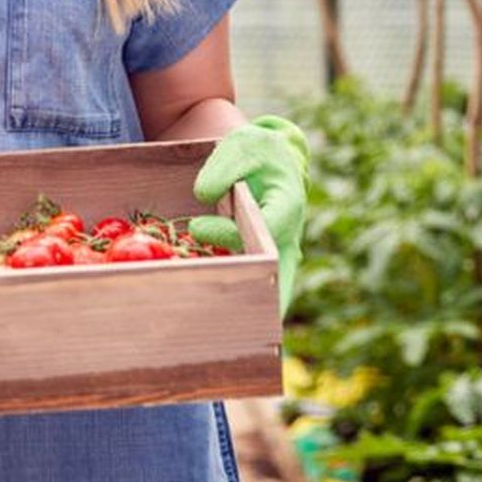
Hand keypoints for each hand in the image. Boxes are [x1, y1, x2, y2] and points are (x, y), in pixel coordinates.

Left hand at [188, 116, 308, 315]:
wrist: (270, 161)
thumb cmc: (257, 152)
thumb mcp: (241, 147)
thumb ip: (223, 169)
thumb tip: (203, 197)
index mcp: (287, 207)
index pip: (262, 230)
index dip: (228, 234)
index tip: (195, 228)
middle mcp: (286, 239)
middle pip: (278, 283)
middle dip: (257, 309)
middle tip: (231, 334)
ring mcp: (276, 256)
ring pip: (267, 294)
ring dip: (244, 313)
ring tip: (212, 333)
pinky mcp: (260, 263)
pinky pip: (250, 288)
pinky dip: (234, 306)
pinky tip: (206, 323)